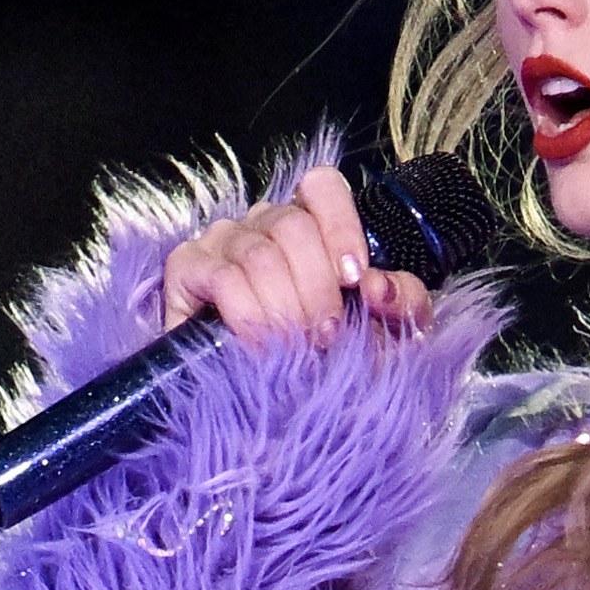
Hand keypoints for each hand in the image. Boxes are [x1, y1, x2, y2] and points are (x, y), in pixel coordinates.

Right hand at [155, 156, 430, 349]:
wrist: (266, 403)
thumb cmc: (326, 360)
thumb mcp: (383, 333)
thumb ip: (402, 301)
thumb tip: (377, 285)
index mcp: (308, 225)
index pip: (321, 185)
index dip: (341, 225)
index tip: (353, 280)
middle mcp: (263, 224)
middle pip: (292, 225)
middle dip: (316, 288)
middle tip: (326, 336)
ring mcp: (222, 241)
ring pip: (259, 253)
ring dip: (284, 307)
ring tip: (295, 348)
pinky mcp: (187, 269)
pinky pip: (222, 277)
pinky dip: (248, 314)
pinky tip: (259, 344)